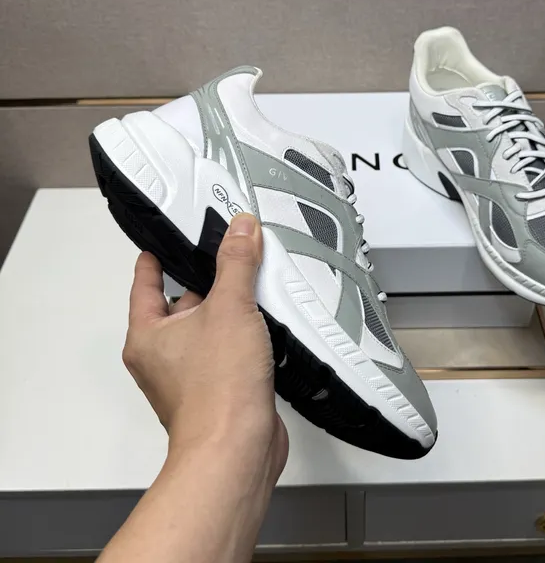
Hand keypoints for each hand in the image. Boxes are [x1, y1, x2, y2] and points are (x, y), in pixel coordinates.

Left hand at [124, 213, 287, 480]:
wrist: (238, 448)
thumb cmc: (216, 391)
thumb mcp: (229, 308)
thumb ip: (236, 263)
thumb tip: (239, 229)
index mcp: (149, 334)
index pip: (146, 282)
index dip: (155, 257)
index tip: (162, 241)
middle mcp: (164, 356)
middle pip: (181, 303)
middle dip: (206, 281)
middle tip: (227, 256)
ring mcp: (191, 374)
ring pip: (208, 328)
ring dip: (229, 311)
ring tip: (252, 287)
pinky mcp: (219, 389)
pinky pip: (227, 350)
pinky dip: (243, 336)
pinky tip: (265, 326)